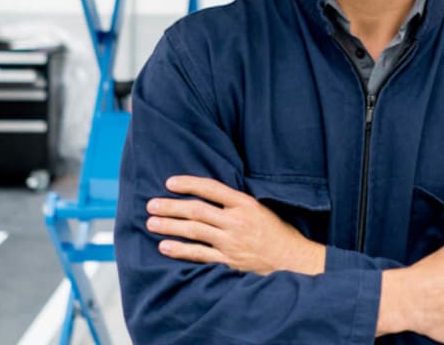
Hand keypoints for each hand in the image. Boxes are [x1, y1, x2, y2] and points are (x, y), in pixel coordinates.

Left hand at [146, 176, 324, 276]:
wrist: (292, 259)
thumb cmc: (276, 232)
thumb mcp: (260, 208)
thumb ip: (235, 203)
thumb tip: (207, 195)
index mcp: (245, 204)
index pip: (211, 188)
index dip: (189, 184)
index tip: (169, 183)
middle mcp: (236, 221)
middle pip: (196, 211)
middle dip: (171, 207)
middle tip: (151, 205)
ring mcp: (231, 243)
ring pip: (194, 231)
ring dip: (170, 226)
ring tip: (151, 223)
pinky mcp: (229, 262)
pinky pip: (199, 255)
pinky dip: (180, 250)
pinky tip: (165, 247)